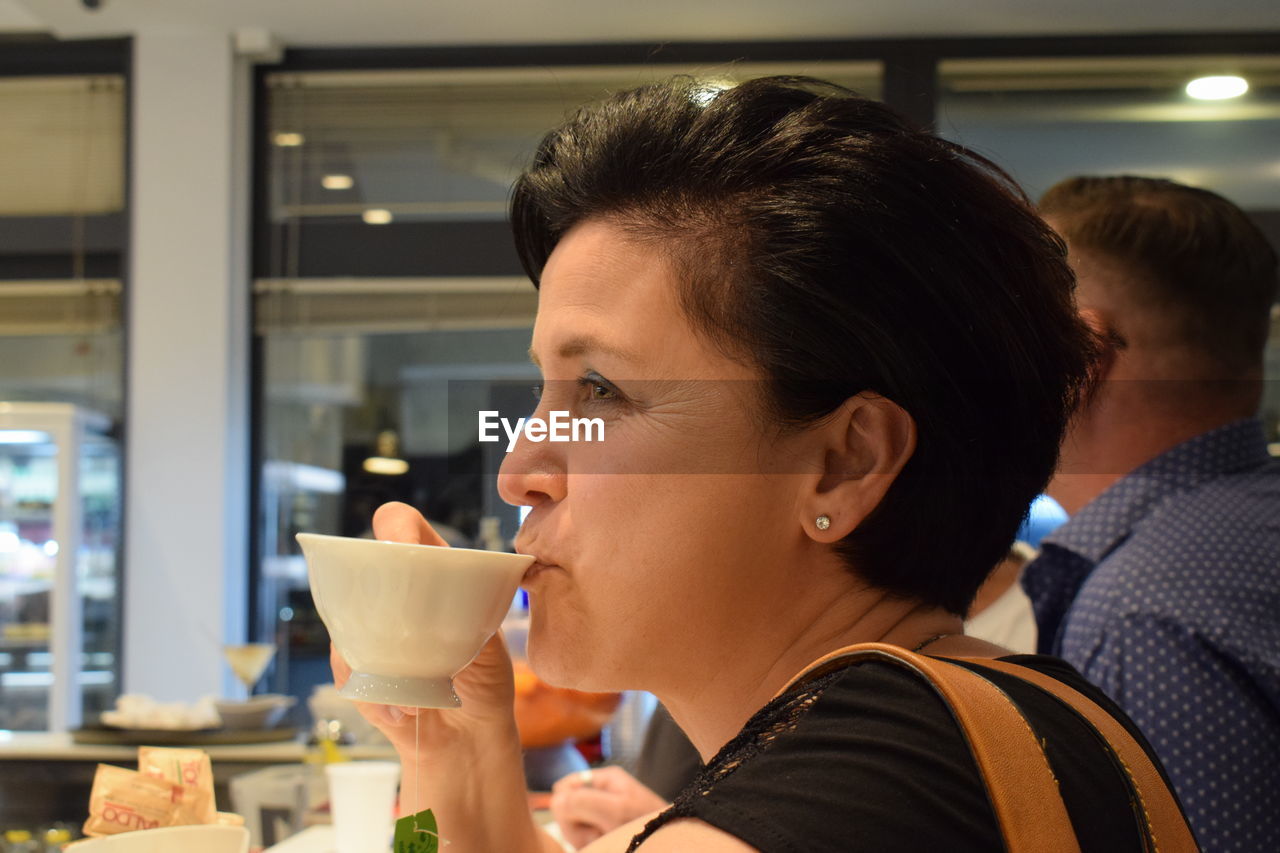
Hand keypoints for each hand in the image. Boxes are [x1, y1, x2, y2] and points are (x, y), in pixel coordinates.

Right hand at [328, 502, 519, 760]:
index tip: (400, 542)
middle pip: (363, 569)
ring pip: (348, 621)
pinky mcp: (358, 670)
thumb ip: (465, 609)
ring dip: (379, 655)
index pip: (404, 527)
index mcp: (432, 572)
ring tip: (417, 687)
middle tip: (401, 625)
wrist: (470, 738)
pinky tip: (405, 709)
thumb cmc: (485, 678)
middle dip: (377, 593)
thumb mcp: (485, 635)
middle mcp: (395, 596)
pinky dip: (377, 694)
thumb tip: (436, 596)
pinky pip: (346, 669)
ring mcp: (371, 631)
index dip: (397, 526)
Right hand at [549, 766, 669, 849]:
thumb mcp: (616, 810)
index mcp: (604, 780)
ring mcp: (600, 815)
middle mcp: (600, 795)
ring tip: (607, 839)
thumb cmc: (646, 824)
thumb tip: (556, 799)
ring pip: (571, 829)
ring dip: (585, 839)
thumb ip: (583, 801)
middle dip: (577, 826)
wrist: (669, 845)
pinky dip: (592, 845)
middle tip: (600, 833)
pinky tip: (606, 845)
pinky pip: (582, 840)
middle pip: (564, 810)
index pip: (564, 787)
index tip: (581, 817)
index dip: (566, 805)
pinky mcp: (601, 833)